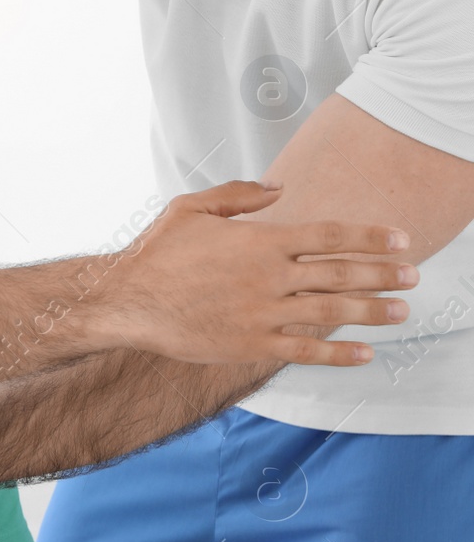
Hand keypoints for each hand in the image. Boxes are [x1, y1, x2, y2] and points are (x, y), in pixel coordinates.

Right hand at [96, 180, 417, 365]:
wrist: (127, 301)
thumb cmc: (156, 254)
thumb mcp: (191, 208)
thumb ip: (239, 195)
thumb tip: (280, 188)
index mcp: (259, 241)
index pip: (330, 236)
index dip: (371, 238)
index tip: (401, 241)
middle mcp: (268, 277)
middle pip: (342, 274)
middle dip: (384, 274)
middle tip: (414, 276)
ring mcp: (262, 313)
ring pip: (332, 312)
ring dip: (373, 312)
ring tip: (402, 312)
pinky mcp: (251, 345)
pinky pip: (306, 350)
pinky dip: (339, 353)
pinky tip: (365, 353)